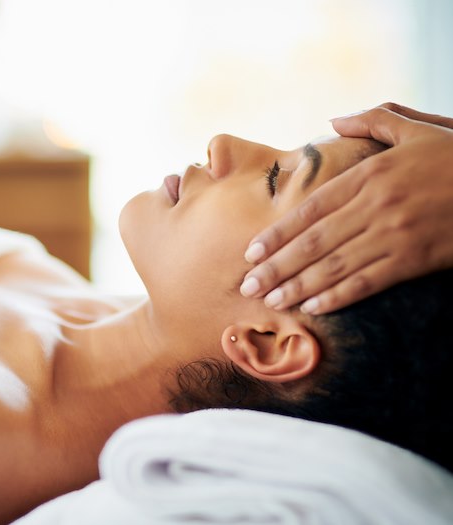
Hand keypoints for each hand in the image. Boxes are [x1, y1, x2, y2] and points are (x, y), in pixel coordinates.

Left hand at [239, 103, 452, 313]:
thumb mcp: (418, 129)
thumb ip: (374, 122)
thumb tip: (333, 121)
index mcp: (371, 174)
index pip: (310, 208)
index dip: (278, 233)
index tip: (251, 251)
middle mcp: (376, 205)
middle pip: (313, 241)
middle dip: (276, 266)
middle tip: (247, 286)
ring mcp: (396, 233)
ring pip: (335, 265)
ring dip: (298, 286)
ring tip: (270, 301)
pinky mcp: (417, 258)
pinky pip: (369, 282)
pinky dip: (338, 296)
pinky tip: (313, 308)